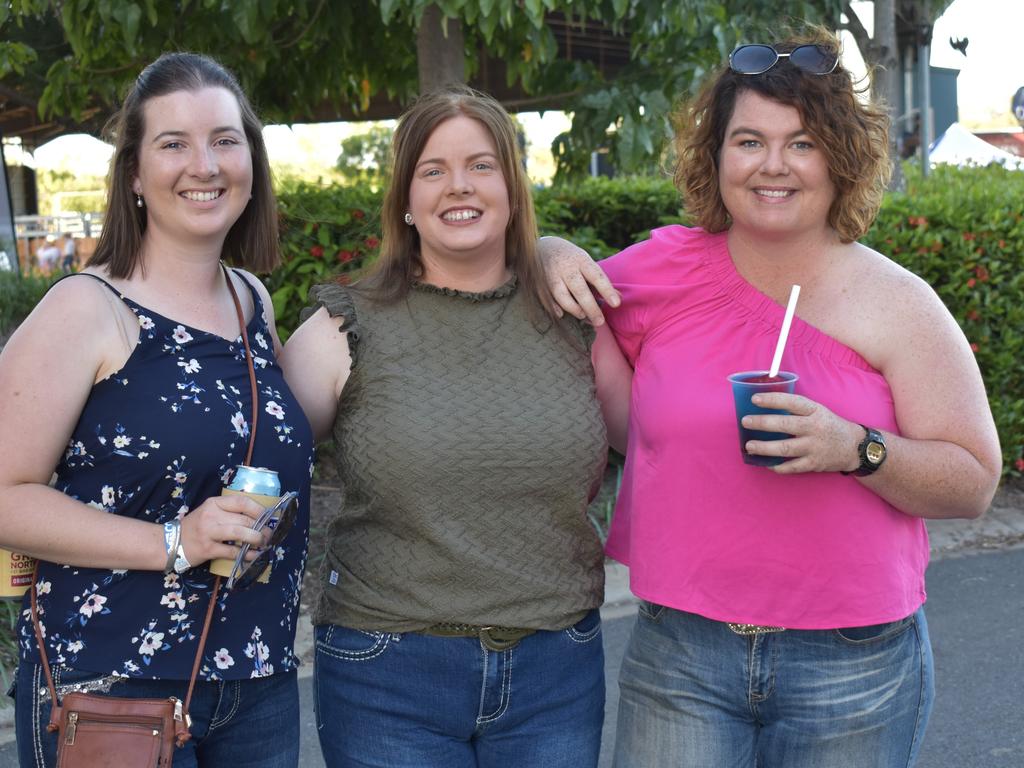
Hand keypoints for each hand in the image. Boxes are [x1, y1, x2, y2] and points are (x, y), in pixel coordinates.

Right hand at [177, 494, 272, 565]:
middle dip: (261, 528)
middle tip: (269, 534)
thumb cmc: (197, 526)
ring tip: (264, 543)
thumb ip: (230, 511)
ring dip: (256, 539)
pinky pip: (232, 551)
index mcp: (214, 503)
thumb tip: (259, 517)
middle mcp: (211, 516)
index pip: (241, 502)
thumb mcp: (210, 512)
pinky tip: (254, 555)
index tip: (269, 516)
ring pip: (239, 533)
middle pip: (243, 519)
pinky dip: (246, 554)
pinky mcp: (208, 549)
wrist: (172, 542)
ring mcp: (209, 533)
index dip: (259, 509)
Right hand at [538, 236, 620, 324]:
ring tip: (583, 316)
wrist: (542, 248)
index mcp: (581, 260)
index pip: (596, 276)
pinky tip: (562, 315)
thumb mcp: (586, 264)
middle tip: (600, 322)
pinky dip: (554, 308)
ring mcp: (552, 275)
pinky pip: (547, 299)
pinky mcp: (541, 284)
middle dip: (591, 307)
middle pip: (579, 289)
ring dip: (574, 308)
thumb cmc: (571, 259)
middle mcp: (566, 267)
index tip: (616, 304)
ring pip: (562, 296)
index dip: (607, 290)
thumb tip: (619, 298)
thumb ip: (600, 282)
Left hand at [742, 392, 862, 473]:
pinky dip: (777, 467)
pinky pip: (792, 467)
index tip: (755, 400)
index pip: (792, 403)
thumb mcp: (818, 411)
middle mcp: (815, 428)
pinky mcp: (814, 464)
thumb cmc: (830, 425)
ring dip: (764, 448)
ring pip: (785, 448)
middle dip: (762, 423)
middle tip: (745, 422)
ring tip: (749, 446)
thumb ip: (797, 410)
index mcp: (815, 411)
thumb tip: (766, 407)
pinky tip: (766, 463)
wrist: (855, 447)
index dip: (773, 400)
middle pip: (785, 425)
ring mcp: (814, 447)